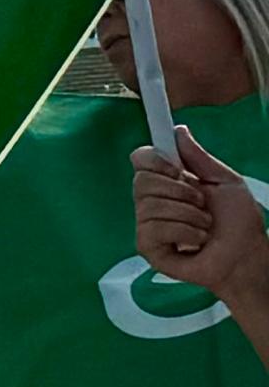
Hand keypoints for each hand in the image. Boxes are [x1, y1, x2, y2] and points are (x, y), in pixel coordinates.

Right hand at [137, 125, 268, 303]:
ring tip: (204, 226)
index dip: (154, 160)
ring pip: (151, 206)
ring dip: (188, 215)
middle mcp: (153, 202)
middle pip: (141, 181)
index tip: (178, 168)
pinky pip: (153, 229)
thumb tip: (178, 131)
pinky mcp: (149, 247)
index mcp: (168, 183)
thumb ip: (199, 157)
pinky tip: (195, 240)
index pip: (140, 160)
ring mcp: (148, 225)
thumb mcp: (225, 181)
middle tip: (201, 203)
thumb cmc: (240, 224)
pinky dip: (183, 232)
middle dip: (180, 191)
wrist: (247, 256)